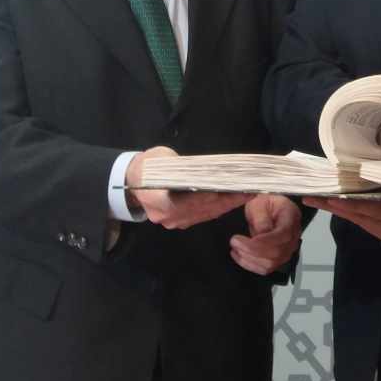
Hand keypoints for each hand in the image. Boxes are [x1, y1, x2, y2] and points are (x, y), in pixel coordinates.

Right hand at [126, 147, 250, 229]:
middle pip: (201, 209)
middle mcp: (166, 215)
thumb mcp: (161, 159)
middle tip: (248, 189)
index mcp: (156, 198)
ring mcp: (174, 221)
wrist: (132, 181)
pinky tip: (234, 199)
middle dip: (226, 199)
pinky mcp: (182, 222)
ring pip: (206, 214)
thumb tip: (203, 170)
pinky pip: (204, 216)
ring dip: (227, 204)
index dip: (205, 197)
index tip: (224, 190)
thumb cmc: (149, 166)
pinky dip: (220, 207)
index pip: (184, 201)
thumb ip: (179, 167)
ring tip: (247, 193)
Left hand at [230, 194, 302, 275]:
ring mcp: (288, 249)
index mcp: (291, 217)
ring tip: (235, 248)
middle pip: (276, 253)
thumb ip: (261, 218)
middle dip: (251, 251)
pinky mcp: (279, 258)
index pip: (282, 235)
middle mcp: (293, 236)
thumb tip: (261, 234)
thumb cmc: (266, 203)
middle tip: (234, 241)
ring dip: (249, 259)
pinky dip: (250, 265)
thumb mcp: (260, 202)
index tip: (242, 240)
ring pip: (270, 264)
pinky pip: (266, 269)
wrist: (269, 208)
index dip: (262, 242)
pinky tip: (239, 255)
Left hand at [303, 197, 380, 271]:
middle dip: (337, 206)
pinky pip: (375, 228)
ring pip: (366, 224)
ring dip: (343, 212)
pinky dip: (358, 217)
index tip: (331, 194)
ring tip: (319, 197)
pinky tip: (346, 207)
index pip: (380, 210)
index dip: (355, 203)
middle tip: (310, 192)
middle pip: (365, 217)